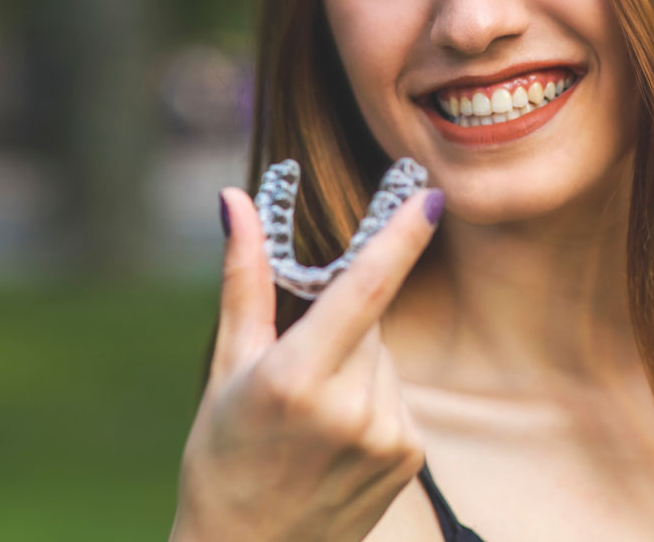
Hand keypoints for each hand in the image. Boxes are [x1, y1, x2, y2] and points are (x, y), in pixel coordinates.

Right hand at [169, 182, 443, 541]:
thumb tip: (234, 200)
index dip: (401, 238)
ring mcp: (387, 437)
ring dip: (357, 367)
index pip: (364, 290)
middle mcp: (350, 408)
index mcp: (296, 378)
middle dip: (341, 325)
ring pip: (385, 359)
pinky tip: (337, 440)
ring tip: (312, 419)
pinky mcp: (410, 458)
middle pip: (369, 322)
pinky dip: (372, 401)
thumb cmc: (222, 457)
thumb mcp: (226, 367)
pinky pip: (398, 397)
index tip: (432, 196)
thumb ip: (244, 279)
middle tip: (296, 369)